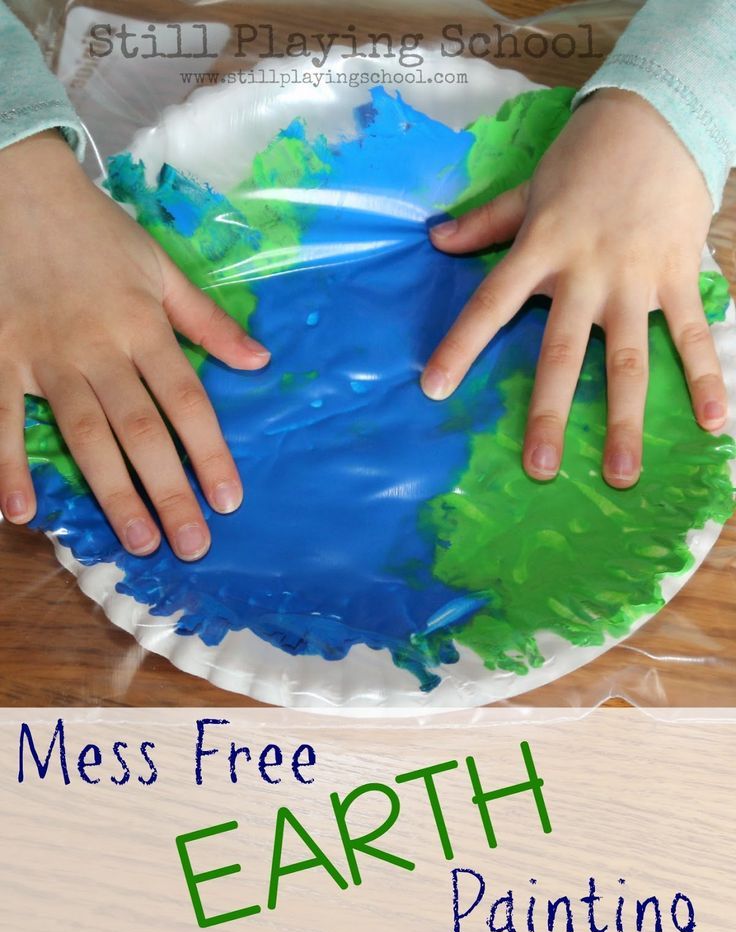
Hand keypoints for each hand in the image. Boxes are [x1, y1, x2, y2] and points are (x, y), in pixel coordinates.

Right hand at [0, 131, 269, 558]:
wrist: (18, 189)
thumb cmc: (96, 232)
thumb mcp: (160, 268)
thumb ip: (207, 321)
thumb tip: (259, 362)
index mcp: (144, 327)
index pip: (187, 402)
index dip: (210, 453)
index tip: (229, 501)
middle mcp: (99, 350)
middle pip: (142, 431)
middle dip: (170, 491)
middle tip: (190, 545)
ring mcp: (45, 358)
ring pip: (85, 435)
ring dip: (112, 492)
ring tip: (138, 540)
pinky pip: (1, 417)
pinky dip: (5, 462)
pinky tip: (20, 511)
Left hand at [423, 89, 723, 488]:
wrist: (657, 117)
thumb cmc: (584, 158)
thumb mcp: (528, 188)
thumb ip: (485, 222)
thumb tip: (434, 240)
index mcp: (540, 249)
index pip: (490, 304)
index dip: (461, 346)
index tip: (434, 388)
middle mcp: (585, 273)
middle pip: (562, 351)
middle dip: (550, 411)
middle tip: (540, 466)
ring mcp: (634, 280)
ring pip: (628, 360)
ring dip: (624, 419)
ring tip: (619, 474)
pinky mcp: (678, 278)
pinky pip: (690, 335)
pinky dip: (705, 377)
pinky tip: (715, 422)